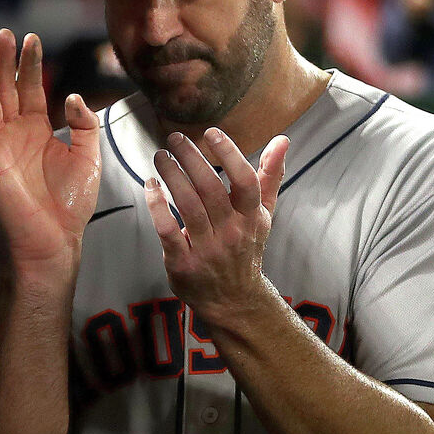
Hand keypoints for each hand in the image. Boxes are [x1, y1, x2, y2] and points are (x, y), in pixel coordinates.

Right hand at [0, 29, 101, 273]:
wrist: (57, 239)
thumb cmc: (71, 202)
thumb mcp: (88, 155)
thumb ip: (84, 123)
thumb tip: (72, 95)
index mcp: (37, 131)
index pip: (30, 89)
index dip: (30, 64)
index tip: (32, 38)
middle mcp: (15, 134)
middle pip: (6, 89)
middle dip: (5, 61)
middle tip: (6, 33)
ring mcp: (0, 146)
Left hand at [145, 128, 290, 324]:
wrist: (234, 300)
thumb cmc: (246, 248)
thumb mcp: (263, 215)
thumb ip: (270, 176)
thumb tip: (283, 140)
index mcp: (251, 218)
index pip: (244, 182)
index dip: (229, 154)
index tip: (212, 133)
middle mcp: (231, 233)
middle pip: (210, 189)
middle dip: (191, 159)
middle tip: (175, 138)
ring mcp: (206, 249)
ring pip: (187, 206)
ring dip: (171, 176)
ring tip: (161, 156)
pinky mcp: (183, 263)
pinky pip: (167, 231)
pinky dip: (156, 206)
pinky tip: (150, 185)